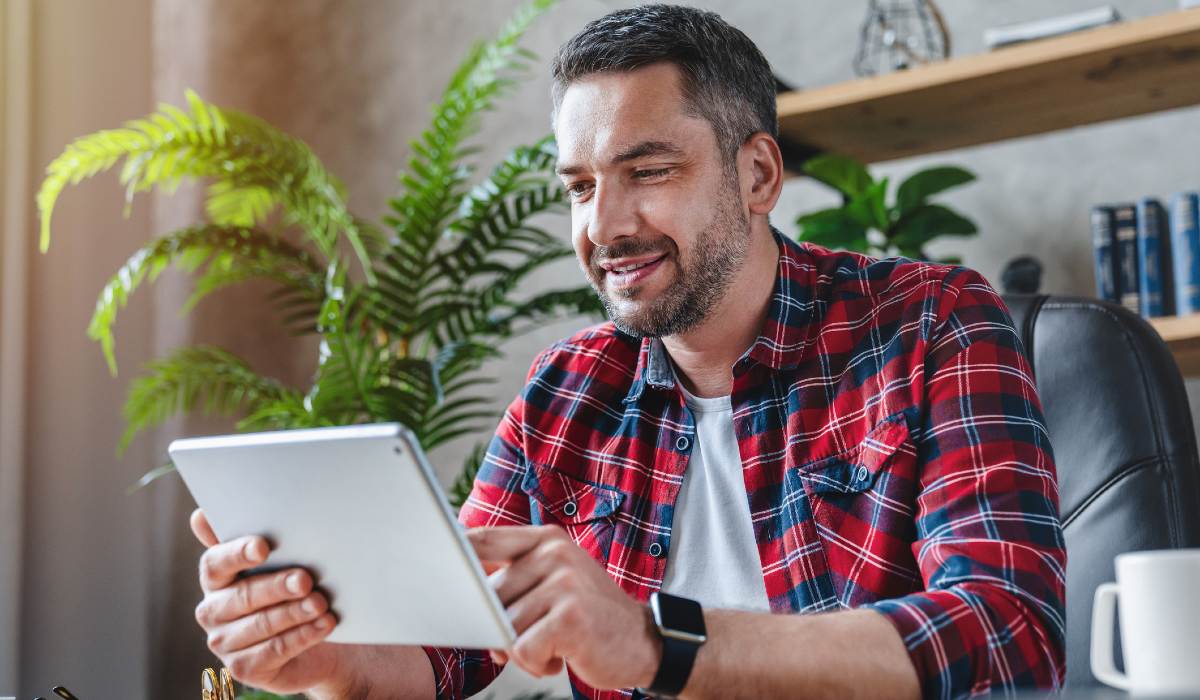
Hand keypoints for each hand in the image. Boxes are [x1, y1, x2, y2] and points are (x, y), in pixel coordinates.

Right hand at [190, 509, 349, 694]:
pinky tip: (325, 623)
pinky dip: (303, 636)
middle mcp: (212, 610)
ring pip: (261, 625)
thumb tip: (202, 514)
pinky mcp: (244, 669)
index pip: (215, 563)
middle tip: (306, 579)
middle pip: (243, 596)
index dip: (238, 554)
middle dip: (277, 586)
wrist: (316, 636)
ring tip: (321, 602)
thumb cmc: (292, 589)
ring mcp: (225, 643)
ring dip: (294, 613)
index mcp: (215, 578)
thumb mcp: (278, 560)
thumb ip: (247, 537)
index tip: (264, 546)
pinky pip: (275, 651)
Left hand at [468, 525, 661, 689]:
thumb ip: (514, 576)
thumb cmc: (589, 615)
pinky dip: (537, 664)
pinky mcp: (570, 617)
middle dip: (499, 627)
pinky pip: (522, 649)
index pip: (484, 539)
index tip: (433, 569)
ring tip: (553, 645)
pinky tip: (562, 657)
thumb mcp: (556, 580)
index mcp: (547, 540)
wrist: (644, 641)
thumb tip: (458, 590)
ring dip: (522, 651)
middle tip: (533, 635)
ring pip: (504, 627)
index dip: (454, 556)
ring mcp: (564, 583)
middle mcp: (555, 554)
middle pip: (488, 596)